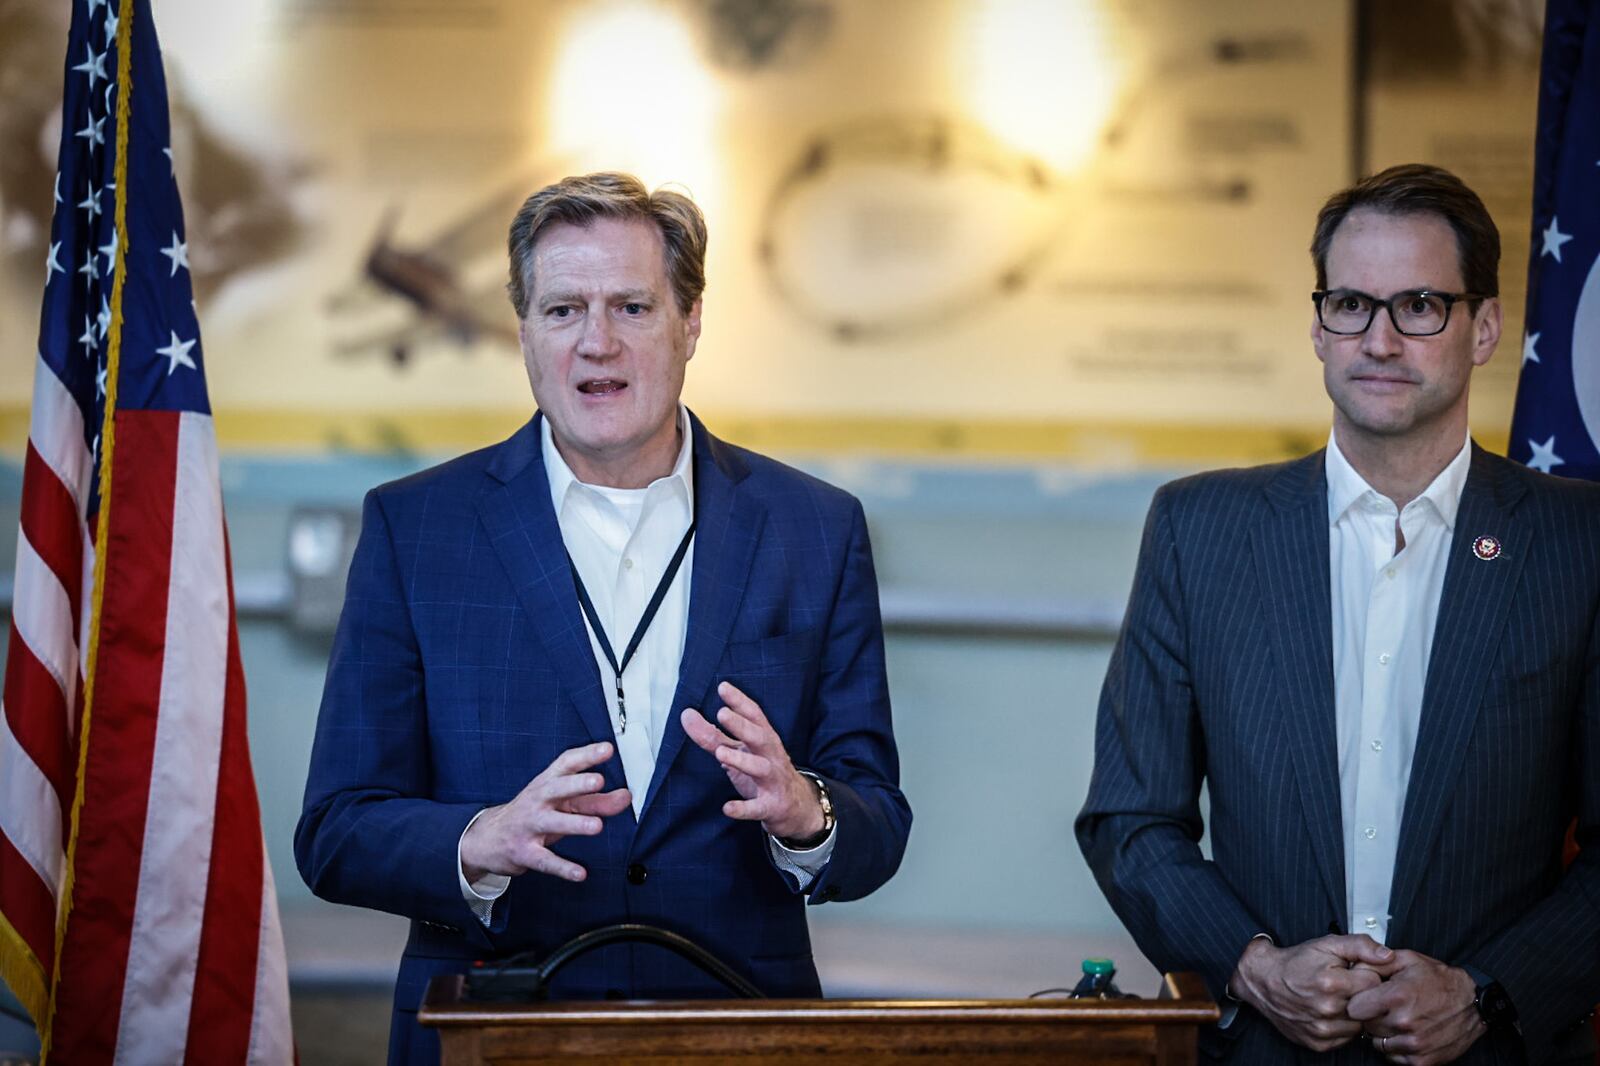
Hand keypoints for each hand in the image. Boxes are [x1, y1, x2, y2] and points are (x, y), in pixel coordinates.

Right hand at [459, 741, 630, 882]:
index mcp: (547, 783)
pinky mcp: (525, 852)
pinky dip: (563, 867)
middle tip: (598, 780)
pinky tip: (580, 873)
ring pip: (552, 823)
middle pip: (556, 788)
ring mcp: (530, 826)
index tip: (607, 749)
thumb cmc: (533, 814)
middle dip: (577, 784)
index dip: (587, 755)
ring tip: (597, 826)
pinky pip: (545, 860)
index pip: (566, 763)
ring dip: (575, 824)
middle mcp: (537, 801)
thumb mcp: (562, 803)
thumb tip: (626, 796)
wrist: (489, 838)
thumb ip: (596, 800)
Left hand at [681, 681, 823, 840]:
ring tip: (720, 753)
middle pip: (760, 737)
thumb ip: (712, 735)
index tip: (723, 687)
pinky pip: (757, 807)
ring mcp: (773, 781)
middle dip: (742, 726)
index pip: (755, 716)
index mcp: (764, 740)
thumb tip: (686, 715)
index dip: (740, 702)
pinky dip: (743, 808)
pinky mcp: (772, 806)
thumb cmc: (762, 773)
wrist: (796, 807)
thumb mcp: (738, 752)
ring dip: (741, 760)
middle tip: (722, 713)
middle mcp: (771, 756)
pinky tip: (727, 808)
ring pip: (760, 768)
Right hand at [1229, 934, 1395, 1051]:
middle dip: (1362, 994)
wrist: (1263, 981)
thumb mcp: (1326, 944)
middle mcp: (1327, 1009)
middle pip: (1369, 1006)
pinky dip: (1342, 1026)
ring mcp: (1323, 1029)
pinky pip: (1346, 1038)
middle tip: (1347, 985)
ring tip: (1337, 998)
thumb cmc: (1295, 962)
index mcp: (1332, 983)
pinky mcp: (1318, 1043)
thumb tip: (1387, 955)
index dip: (1366, 974)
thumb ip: (1360, 945)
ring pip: (1360, 1025)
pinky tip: (1330, 1012)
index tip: (1355, 971)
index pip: (1374, 982)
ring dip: (1354, 1012)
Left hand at [1347, 951, 1484, 1064]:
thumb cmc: (1440, 980)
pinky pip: (1394, 1057)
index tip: (1367, 999)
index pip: (1354, 1008)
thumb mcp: (1408, 959)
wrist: (1474, 1003)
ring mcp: (1414, 1044)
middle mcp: (1404, 1022)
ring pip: (1378, 1043)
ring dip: (1385, 1033)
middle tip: (1386, 1008)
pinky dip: (1397, 1047)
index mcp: (1397, 996)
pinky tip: (1408, 1033)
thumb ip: (1377, 962)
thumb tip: (1355, 968)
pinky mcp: (1422, 1060)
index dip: (1359, 1002)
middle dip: (1372, 1017)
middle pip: (1366, 1026)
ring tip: (1399, 1019)